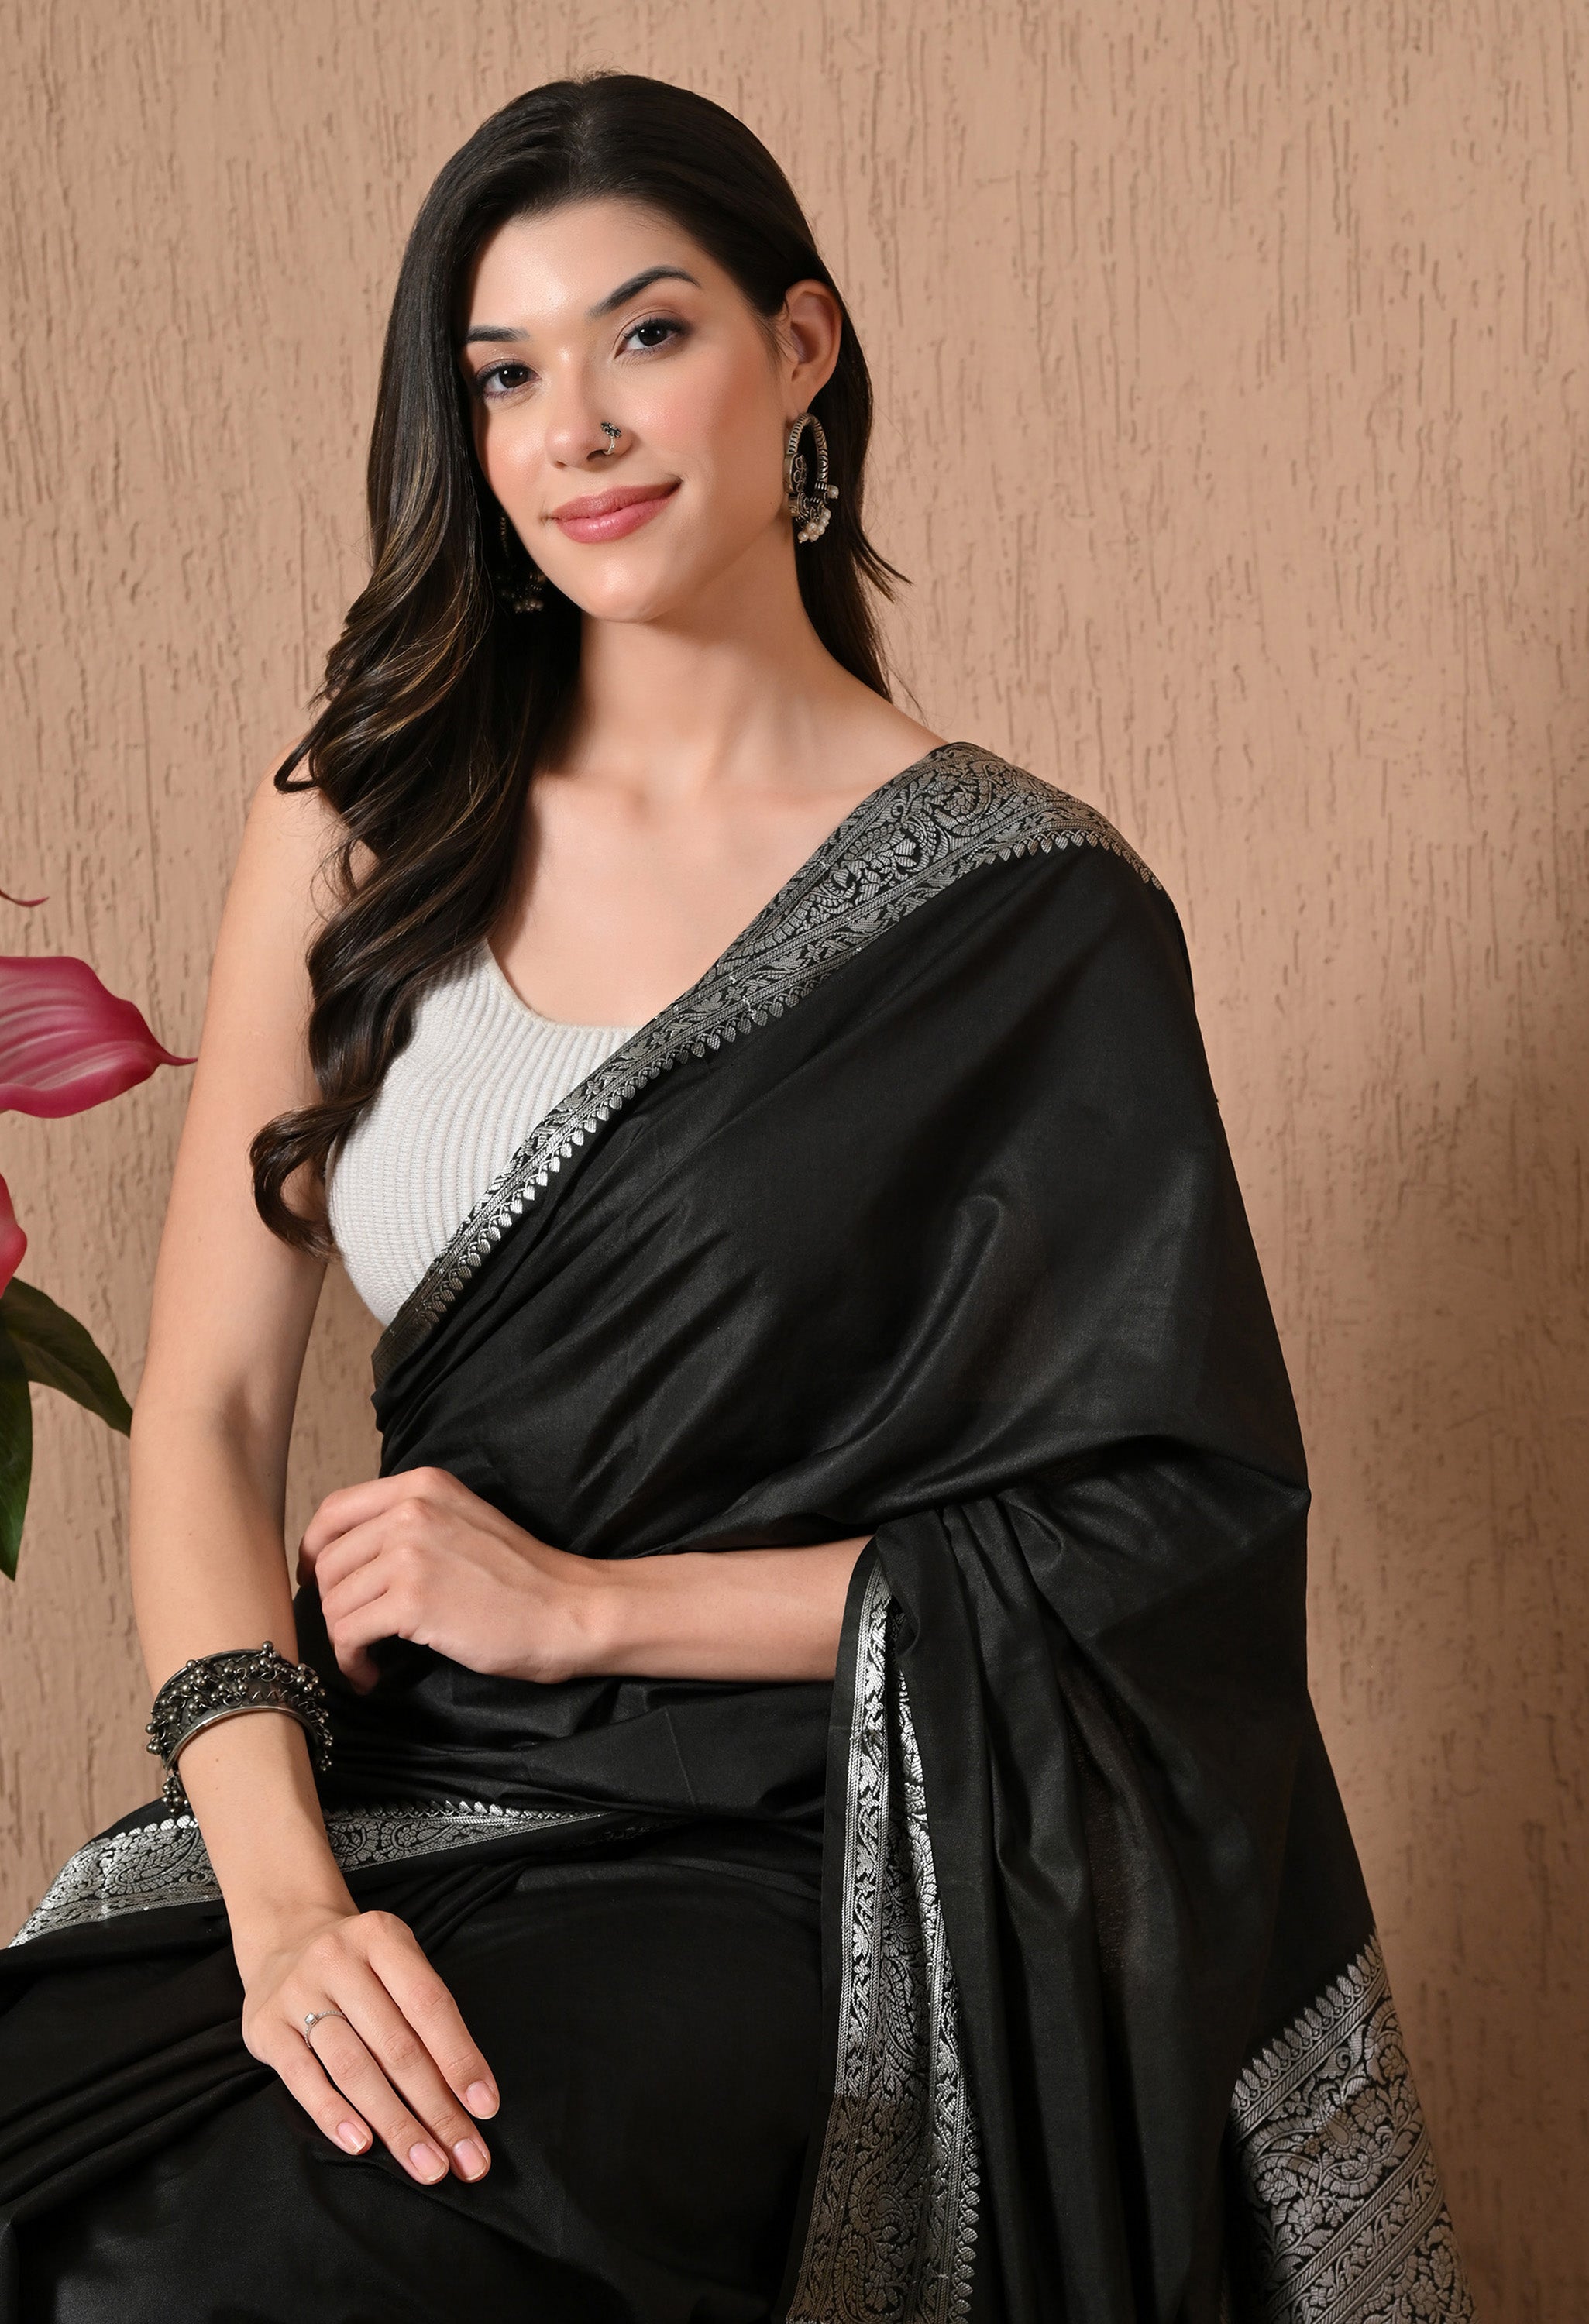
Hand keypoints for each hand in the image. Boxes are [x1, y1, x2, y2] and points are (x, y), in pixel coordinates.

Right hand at [236, 1900, 497, 2185]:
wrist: (283, 1938)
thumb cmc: (360, 1965)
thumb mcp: (396, 1962)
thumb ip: (426, 2015)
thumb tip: (468, 2094)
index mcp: (381, 1936)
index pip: (429, 2004)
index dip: (460, 2058)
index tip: (486, 2108)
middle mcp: (338, 1960)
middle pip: (396, 2046)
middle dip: (437, 2110)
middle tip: (466, 2160)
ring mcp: (297, 1992)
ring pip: (354, 2068)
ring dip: (395, 2125)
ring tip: (426, 2165)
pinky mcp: (264, 2028)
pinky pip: (303, 2079)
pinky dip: (334, 2115)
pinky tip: (362, 2145)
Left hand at [297, 1465, 608, 1690]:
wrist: (568, 1610)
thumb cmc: (521, 1577)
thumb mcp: (462, 1521)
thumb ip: (410, 1522)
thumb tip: (345, 1555)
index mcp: (422, 1485)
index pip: (335, 1510)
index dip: (313, 1550)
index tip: (315, 1581)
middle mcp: (411, 1510)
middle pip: (329, 1561)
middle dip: (330, 1606)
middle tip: (353, 1633)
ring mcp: (410, 1553)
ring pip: (334, 1601)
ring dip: (341, 1639)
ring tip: (367, 1658)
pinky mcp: (413, 1600)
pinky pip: (349, 1634)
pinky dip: (352, 1661)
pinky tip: (372, 1673)